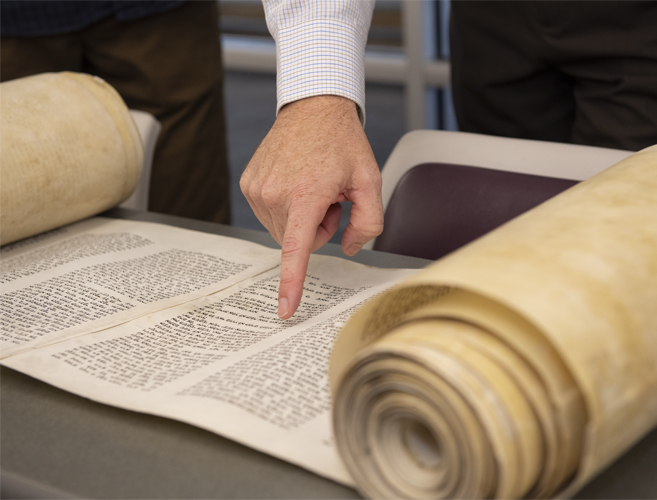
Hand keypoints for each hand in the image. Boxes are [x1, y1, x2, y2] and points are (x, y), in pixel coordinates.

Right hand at [240, 95, 382, 318]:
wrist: (313, 108)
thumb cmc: (343, 143)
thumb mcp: (370, 181)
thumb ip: (370, 222)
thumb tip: (350, 248)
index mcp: (307, 194)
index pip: (297, 250)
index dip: (292, 283)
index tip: (285, 310)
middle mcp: (276, 193)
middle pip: (298, 242)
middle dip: (317, 228)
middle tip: (330, 197)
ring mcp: (258, 189)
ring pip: (283, 231)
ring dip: (302, 217)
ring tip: (313, 186)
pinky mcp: (249, 184)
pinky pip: (270, 216)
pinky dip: (287, 207)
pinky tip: (297, 181)